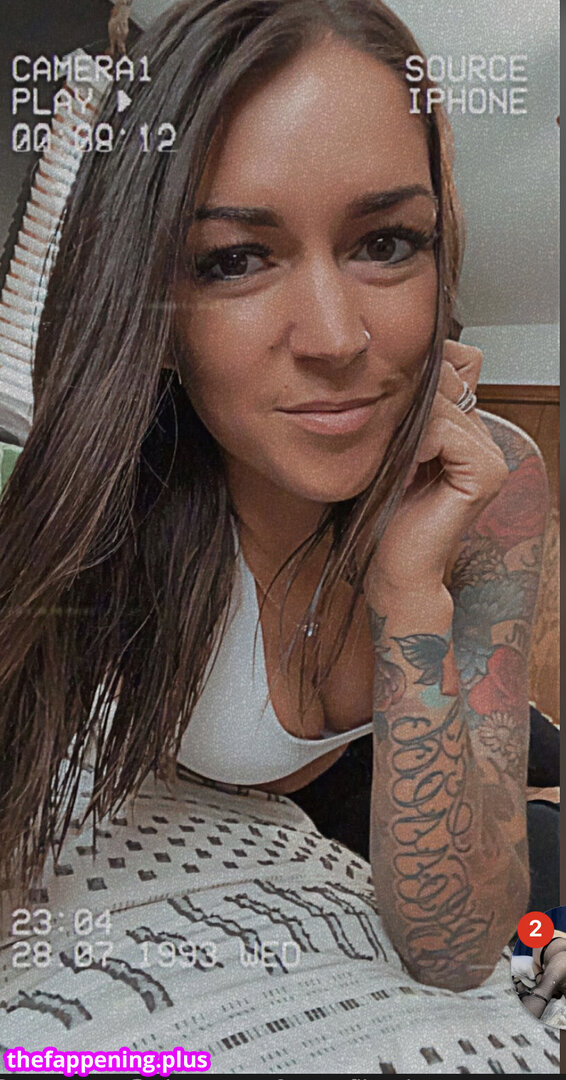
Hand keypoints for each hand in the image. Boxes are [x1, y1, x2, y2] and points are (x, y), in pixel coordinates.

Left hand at [368, 342, 507, 592]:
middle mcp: (483, 436)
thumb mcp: (386, 446)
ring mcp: (490, 455)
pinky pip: (443, 430)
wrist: (390, 567)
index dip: (413, 382)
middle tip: (385, 447)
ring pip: (440, 403)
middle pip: (445, 379)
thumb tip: (395, 361)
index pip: (452, 366)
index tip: (386, 424)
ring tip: (393, 465)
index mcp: (463, 427)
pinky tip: (403, 473)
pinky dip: (413, 447)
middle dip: (405, 403)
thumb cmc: (381, 512)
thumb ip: (402, 407)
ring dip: (403, 430)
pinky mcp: (486, 473)